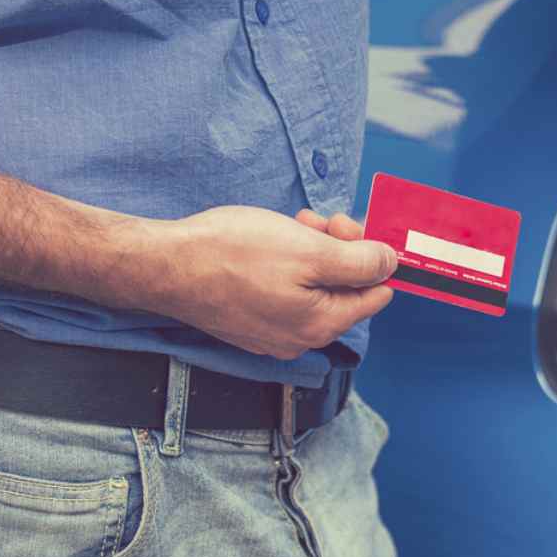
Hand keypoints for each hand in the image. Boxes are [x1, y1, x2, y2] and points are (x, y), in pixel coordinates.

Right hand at [139, 206, 395, 359]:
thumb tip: (391, 265)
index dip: (370, 255)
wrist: (166, 265)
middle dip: (339, 248)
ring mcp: (273, 331)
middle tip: (317, 220)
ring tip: (292, 224)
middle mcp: (300, 337)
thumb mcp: (309, 250)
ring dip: (313, 249)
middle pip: (344, 288)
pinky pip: (287, 290)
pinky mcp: (251, 319)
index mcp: (321, 324)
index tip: (347, 227)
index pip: (376, 293)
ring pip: (315, 285)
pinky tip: (272, 241)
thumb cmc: (232, 254)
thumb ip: (358, 263)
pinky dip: (287, 263)